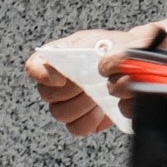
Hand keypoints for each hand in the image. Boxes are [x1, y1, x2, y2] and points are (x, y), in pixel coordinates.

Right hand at [29, 24, 153, 135]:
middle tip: (90, 83)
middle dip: (72, 90)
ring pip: (60, 113)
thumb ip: (104, 47)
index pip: (34, 66)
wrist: (132, 67)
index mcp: (57, 55)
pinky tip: (100, 110)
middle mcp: (56, 80)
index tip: (61, 78)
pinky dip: (89, 121)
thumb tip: (104, 64)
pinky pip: (76, 128)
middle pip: (47, 94)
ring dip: (82, 105)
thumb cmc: (119, 49)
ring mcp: (66, 102)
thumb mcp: (114, 39)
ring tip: (98, 95)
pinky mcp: (80, 119)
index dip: (41, 74)